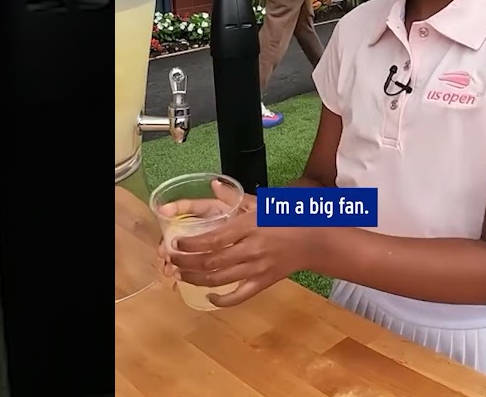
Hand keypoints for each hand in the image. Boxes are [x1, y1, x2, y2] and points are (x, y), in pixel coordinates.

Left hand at [166, 182, 316, 307]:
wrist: (314, 240)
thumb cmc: (286, 218)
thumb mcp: (262, 203)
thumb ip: (235, 197)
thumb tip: (213, 185)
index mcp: (250, 227)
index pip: (214, 239)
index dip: (191, 245)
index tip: (175, 244)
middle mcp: (252, 249)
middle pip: (212, 262)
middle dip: (186, 262)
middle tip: (171, 259)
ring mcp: (258, 268)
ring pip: (220, 280)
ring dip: (195, 279)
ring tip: (180, 274)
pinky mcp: (263, 282)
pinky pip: (239, 296)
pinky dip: (221, 300)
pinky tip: (208, 296)